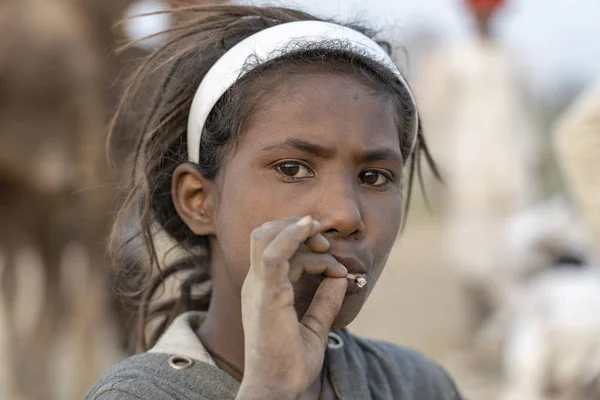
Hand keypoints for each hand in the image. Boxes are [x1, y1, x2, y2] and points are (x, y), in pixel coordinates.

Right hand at [236, 216, 347, 398]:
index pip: (274, 249)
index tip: (332, 259)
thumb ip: (326, 302)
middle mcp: (256, 285)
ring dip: (298, 230)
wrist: (276, 389)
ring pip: (267, 237)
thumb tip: (341, 278)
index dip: (302, 243)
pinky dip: (293, 235)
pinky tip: (310, 228)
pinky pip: (275, 254)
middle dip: (296, 228)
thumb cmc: (290, 365)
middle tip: (324, 242)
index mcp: (263, 291)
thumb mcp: (315, 327)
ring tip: (325, 243)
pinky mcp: (267, 295)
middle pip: (265, 234)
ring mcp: (258, 288)